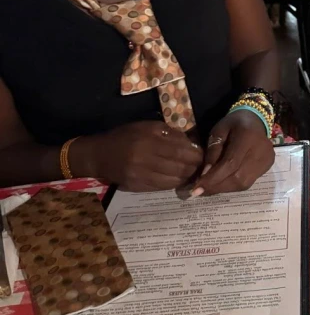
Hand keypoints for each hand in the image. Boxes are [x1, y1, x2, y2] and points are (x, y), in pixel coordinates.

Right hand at [76, 121, 203, 191]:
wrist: (100, 155)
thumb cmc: (125, 136)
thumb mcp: (146, 127)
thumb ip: (169, 133)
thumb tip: (191, 142)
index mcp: (148, 140)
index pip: (180, 151)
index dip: (195, 154)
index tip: (203, 154)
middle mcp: (145, 159)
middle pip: (179, 167)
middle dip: (194, 167)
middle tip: (202, 165)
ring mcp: (141, 175)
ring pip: (173, 179)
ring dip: (187, 177)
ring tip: (194, 173)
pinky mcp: (138, 187)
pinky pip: (163, 187)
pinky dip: (175, 183)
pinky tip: (180, 179)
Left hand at [192, 111, 274, 195]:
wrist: (255, 119)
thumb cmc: (233, 124)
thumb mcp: (218, 131)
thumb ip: (212, 151)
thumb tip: (205, 175)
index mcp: (247, 136)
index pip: (230, 163)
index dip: (213, 178)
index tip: (197, 189)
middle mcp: (261, 150)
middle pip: (238, 177)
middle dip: (217, 186)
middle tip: (200, 191)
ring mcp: (267, 159)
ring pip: (244, 183)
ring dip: (224, 188)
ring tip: (210, 188)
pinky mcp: (268, 165)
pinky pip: (249, 181)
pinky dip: (233, 185)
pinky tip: (223, 182)